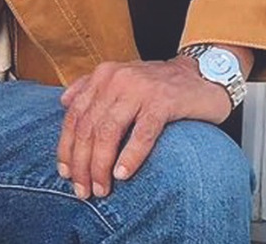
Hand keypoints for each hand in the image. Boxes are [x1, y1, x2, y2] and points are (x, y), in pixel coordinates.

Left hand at [55, 55, 237, 199]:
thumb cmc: (159, 86)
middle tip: (82, 190)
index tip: (65, 174)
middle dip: (82, 164)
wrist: (202, 74)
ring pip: (109, 132)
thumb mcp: (122, 79)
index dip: (66, 148)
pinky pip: (142, 133)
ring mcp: (140, 88)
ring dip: (100, 165)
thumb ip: (92, 87)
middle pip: (88, 127)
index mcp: (104, 75)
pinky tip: (122, 175)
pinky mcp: (164, 101)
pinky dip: (130, 156)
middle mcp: (117, 79)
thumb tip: (63, 102)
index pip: (75, 116)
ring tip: (101, 188)